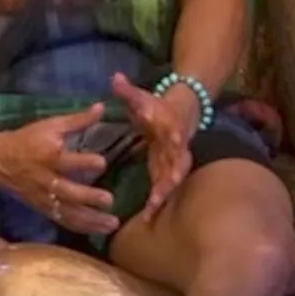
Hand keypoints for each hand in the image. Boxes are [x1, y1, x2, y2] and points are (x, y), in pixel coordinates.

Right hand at [0, 103, 120, 236]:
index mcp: (49, 156)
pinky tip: (99, 230)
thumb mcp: (51, 125)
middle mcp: (48, 180)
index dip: (86, 162)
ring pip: (69, 213)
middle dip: (89, 198)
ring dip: (91, 220)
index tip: (103, 163)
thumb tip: (102, 107)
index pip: (68, 161)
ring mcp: (46, 198)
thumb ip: (78, 120)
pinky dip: (82, 227)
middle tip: (110, 200)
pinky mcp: (44, 209)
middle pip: (69, 193)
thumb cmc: (27, 140)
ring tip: (112, 224)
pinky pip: (64, 221)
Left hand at [110, 72, 196, 221]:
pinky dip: (158, 202)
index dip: (177, 136)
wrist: (179, 115)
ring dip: (164, 194)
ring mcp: (174, 160)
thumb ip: (127, 90)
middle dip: (174, 173)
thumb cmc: (155, 106)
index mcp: (170, 125)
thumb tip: (115, 77)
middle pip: (179, 160)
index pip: (175, 130)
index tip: (177, 142)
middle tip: (168, 186)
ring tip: (153, 210)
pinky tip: (148, 218)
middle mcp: (176, 146)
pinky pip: (164, 189)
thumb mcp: (141, 98)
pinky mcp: (168, 172)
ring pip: (173, 179)